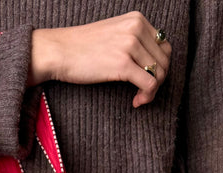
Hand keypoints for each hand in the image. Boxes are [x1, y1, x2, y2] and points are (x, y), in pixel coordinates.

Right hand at [28, 11, 171, 107]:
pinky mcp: (122, 64)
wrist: (58, 52)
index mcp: (136, 20)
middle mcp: (136, 28)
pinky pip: (149, 84)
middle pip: (164, 61)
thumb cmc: (81, 48)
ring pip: (159, 73)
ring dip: (152, 91)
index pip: (163, 46)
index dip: (159, 66)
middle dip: (158, 81)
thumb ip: (133, 41)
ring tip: (138, 98)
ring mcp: (130, 45)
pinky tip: (136, 102)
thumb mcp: (113, 34)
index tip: (146, 79)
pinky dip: (146, 96)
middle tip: (142, 92)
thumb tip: (153, 63)